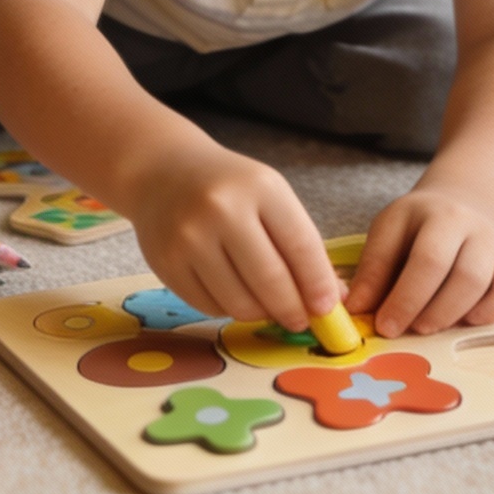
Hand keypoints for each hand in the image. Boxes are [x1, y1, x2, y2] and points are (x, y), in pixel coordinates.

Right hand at [121, 142, 344, 332]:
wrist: (162, 172)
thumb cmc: (228, 187)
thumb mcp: (270, 197)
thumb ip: (300, 244)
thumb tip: (331, 298)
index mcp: (260, 187)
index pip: (300, 246)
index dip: (318, 284)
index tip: (328, 310)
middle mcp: (222, 209)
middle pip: (270, 280)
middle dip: (292, 310)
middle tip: (299, 321)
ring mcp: (189, 237)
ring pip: (238, 302)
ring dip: (260, 313)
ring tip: (265, 306)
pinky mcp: (165, 262)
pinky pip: (209, 306)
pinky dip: (228, 308)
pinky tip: (232, 292)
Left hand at [345, 188, 493, 337]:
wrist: (467, 203)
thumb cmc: (420, 227)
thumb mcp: (390, 232)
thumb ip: (373, 268)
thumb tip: (355, 309)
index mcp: (433, 212)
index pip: (423, 258)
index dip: (402, 298)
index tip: (382, 325)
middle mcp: (471, 224)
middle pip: (457, 273)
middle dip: (425, 309)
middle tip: (402, 329)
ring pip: (481, 285)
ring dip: (449, 315)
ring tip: (425, 325)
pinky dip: (486, 313)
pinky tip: (462, 318)